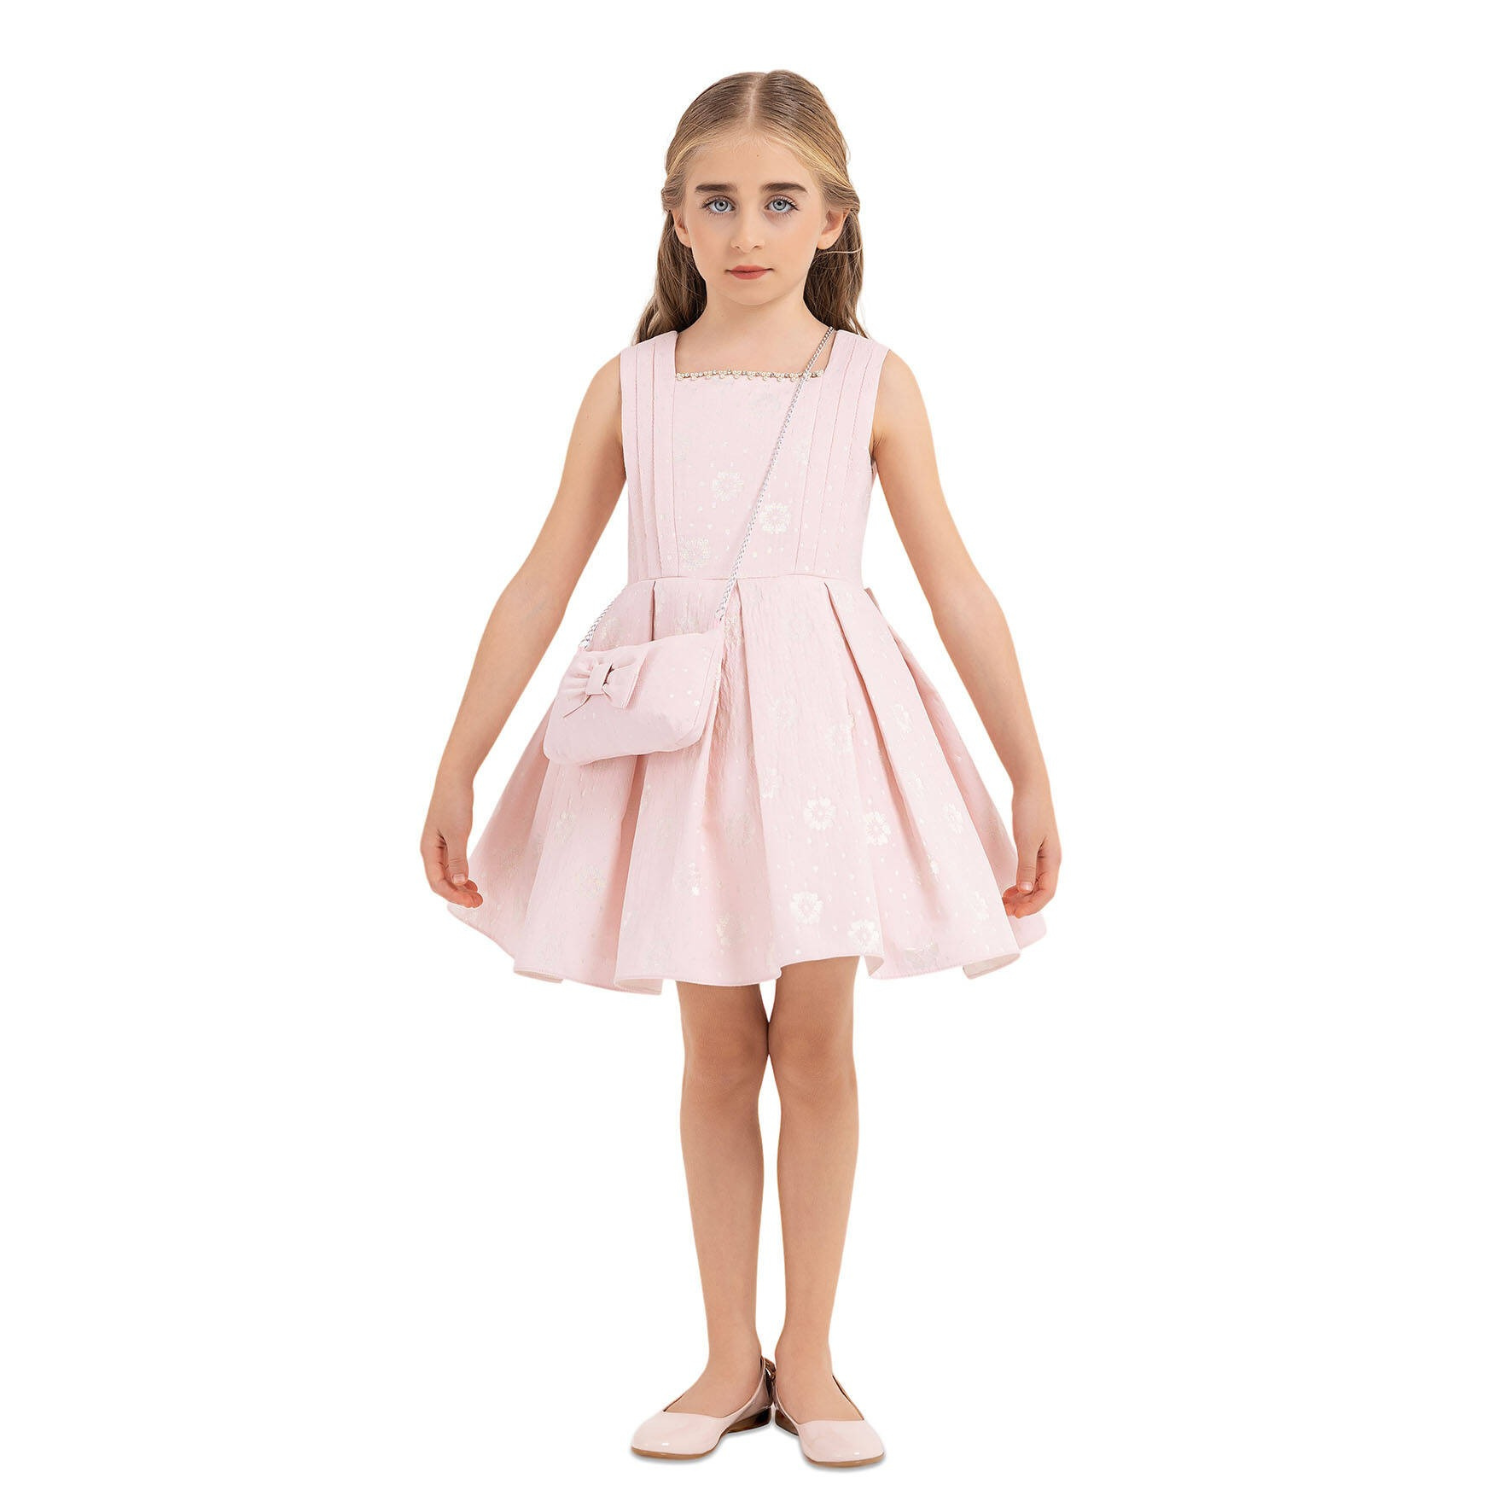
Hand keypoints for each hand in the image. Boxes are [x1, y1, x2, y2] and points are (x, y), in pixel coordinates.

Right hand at [422, 778, 481, 907]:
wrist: (454, 779)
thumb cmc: (453, 803)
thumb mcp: (457, 833)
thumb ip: (458, 858)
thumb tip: (459, 882)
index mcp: (428, 850)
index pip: (436, 882)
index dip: (452, 895)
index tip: (470, 901)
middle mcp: (430, 851)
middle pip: (441, 882)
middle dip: (457, 895)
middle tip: (478, 902)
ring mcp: (438, 846)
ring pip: (447, 874)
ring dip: (460, 887)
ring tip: (477, 896)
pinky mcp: (447, 840)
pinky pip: (451, 864)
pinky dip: (461, 875)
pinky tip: (470, 881)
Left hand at [1003, 781, 1058, 918]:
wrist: (1031, 787)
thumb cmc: (1030, 812)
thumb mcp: (1026, 841)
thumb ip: (1026, 866)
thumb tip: (1025, 891)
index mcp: (1053, 860)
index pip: (1047, 892)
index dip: (1033, 906)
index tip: (1016, 914)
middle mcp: (1051, 861)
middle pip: (1042, 891)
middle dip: (1026, 904)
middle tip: (1006, 911)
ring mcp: (1044, 855)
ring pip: (1035, 884)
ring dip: (1022, 896)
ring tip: (1005, 903)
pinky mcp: (1035, 849)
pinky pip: (1031, 874)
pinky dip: (1021, 884)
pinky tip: (1010, 889)